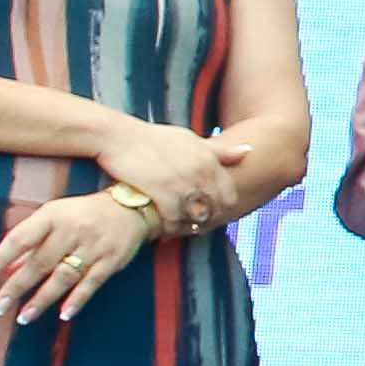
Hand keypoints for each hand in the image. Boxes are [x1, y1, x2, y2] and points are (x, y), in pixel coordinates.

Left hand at [0, 190, 157, 321]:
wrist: (132, 206)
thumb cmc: (85, 212)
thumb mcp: (55, 216)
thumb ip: (33, 240)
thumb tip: (8, 268)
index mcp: (53, 216)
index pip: (20, 239)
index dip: (0, 260)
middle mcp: (72, 231)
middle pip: (39, 263)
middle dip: (16, 287)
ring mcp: (93, 247)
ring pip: (63, 277)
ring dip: (42, 299)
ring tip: (24, 316)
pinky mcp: (111, 260)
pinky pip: (91, 283)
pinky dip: (77, 300)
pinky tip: (64, 314)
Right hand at [98, 118, 240, 229]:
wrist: (116, 136)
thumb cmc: (151, 138)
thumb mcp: (189, 138)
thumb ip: (218, 150)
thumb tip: (248, 151)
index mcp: (208, 159)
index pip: (229, 194)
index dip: (221, 209)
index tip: (209, 214)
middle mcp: (200, 170)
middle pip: (215, 208)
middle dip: (207, 220)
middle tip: (193, 227)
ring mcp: (182, 182)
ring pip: (197, 216)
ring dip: (189, 226)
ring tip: (178, 229)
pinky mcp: (161, 191)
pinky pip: (175, 219)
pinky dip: (171, 227)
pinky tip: (164, 229)